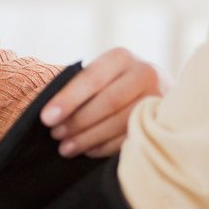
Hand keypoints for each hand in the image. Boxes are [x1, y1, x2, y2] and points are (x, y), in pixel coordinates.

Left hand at [41, 47, 166, 157]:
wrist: (160, 88)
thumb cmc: (116, 82)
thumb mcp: (102, 73)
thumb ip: (81, 86)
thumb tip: (51, 112)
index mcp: (121, 57)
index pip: (92, 78)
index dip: (68, 99)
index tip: (47, 118)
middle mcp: (144, 73)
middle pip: (108, 102)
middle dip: (77, 121)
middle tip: (55, 135)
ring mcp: (156, 98)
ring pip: (119, 122)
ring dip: (88, 138)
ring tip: (66, 147)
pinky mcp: (161, 121)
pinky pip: (130, 138)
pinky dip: (105, 147)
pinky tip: (88, 150)